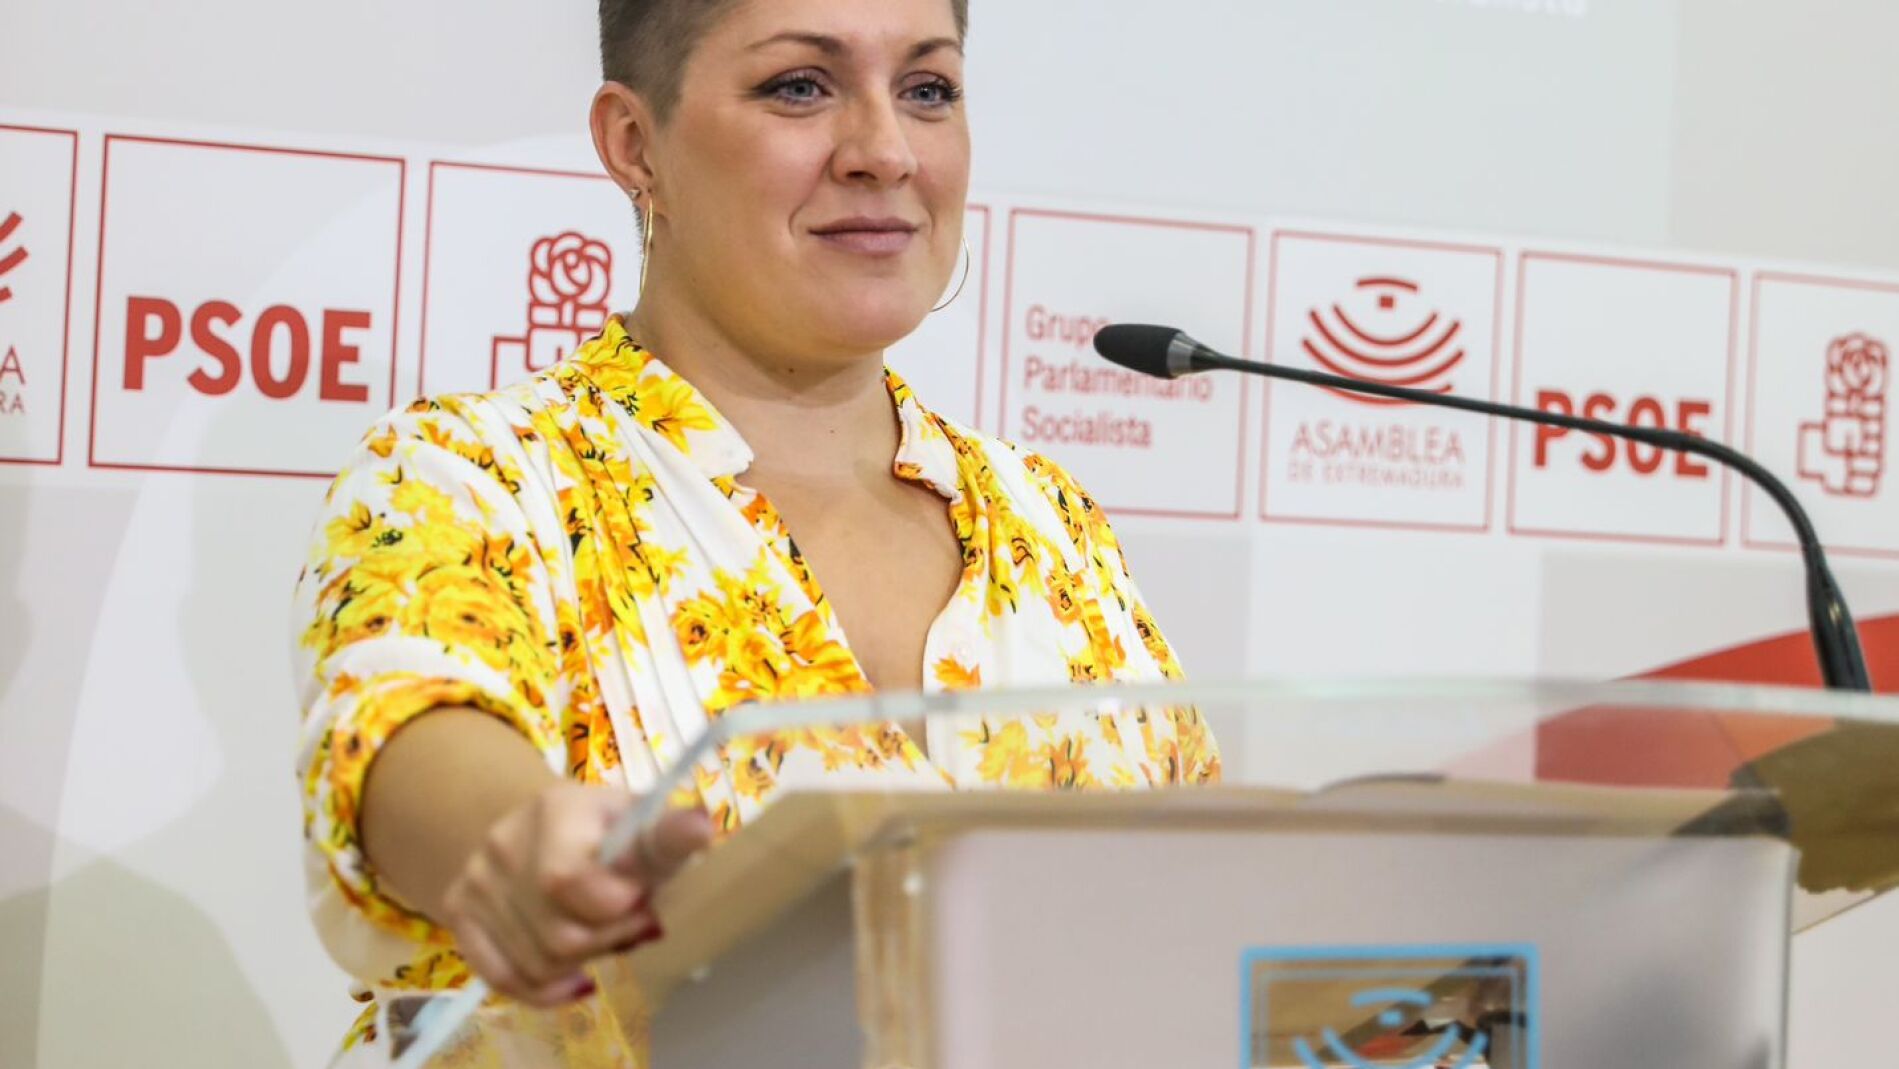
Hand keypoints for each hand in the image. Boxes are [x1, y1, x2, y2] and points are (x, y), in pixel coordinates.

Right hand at [439, 783, 713, 1005]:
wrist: (536, 826)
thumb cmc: (604, 829)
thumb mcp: (640, 821)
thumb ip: (666, 835)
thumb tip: (700, 827)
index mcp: (554, 808)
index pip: (568, 881)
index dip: (616, 907)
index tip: (641, 897)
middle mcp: (503, 842)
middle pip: (560, 935)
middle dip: (610, 938)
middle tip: (631, 919)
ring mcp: (476, 880)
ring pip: (538, 963)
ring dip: (584, 963)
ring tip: (602, 933)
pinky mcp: (459, 913)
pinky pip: (503, 977)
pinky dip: (545, 990)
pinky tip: (574, 979)